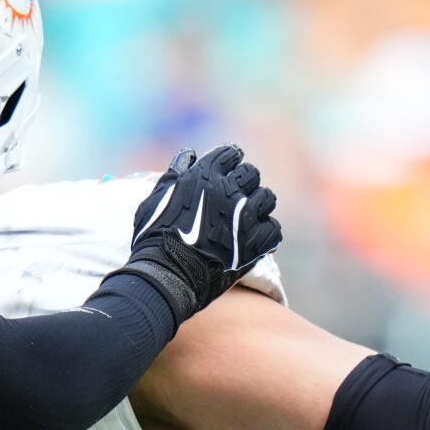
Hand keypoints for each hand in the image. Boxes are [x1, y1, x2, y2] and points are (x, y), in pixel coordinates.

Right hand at [123, 145, 281, 326]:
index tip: (228, 169)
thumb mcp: (155, 198)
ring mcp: (245, 216)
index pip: (230, 154)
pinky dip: (267, 233)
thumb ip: (175, 173)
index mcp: (205, 175)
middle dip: (245, 182)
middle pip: (251, 174)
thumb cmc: (155, 237)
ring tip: (250, 216)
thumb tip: (189, 154)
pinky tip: (257, 238)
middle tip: (237, 195)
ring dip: (259, 204)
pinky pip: (273, 229)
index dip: (229, 160)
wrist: (166, 274)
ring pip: (267, 198)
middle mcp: (229, 190)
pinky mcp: (255, 242)